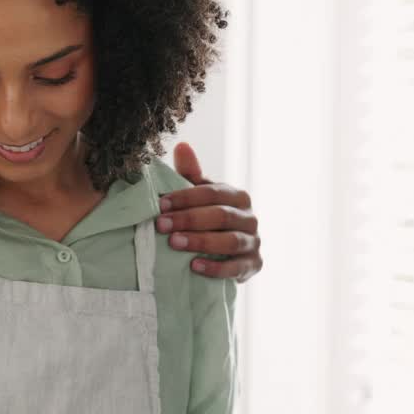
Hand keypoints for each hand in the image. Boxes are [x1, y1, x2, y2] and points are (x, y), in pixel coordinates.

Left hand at [156, 142, 262, 282]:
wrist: (223, 252)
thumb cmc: (205, 217)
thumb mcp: (197, 195)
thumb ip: (189, 173)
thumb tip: (182, 146)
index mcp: (236, 196)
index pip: (212, 192)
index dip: (185, 197)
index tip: (160, 204)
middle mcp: (249, 217)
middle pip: (220, 216)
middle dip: (189, 220)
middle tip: (161, 225)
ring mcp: (254, 241)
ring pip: (230, 241)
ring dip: (201, 242)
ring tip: (174, 244)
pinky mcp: (254, 265)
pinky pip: (237, 267)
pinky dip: (216, 268)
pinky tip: (194, 266)